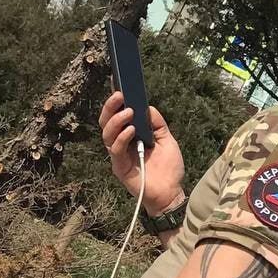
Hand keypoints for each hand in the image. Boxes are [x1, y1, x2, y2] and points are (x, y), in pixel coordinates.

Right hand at [99, 91, 185, 215]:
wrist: (171, 193)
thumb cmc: (168, 168)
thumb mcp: (167, 140)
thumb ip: (157, 124)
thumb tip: (148, 107)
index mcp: (130, 135)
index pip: (118, 115)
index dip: (115, 102)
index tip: (117, 84)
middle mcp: (121, 143)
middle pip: (107, 122)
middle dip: (111, 107)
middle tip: (119, 95)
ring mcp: (118, 155)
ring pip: (107, 134)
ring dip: (116, 121)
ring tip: (128, 112)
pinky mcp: (119, 167)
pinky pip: (115, 150)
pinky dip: (122, 138)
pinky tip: (131, 130)